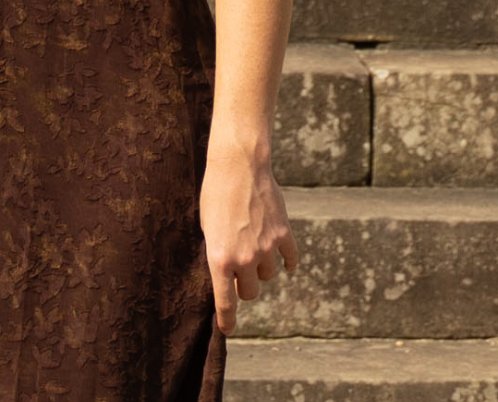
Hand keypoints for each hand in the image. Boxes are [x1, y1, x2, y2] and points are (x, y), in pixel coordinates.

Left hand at [198, 144, 295, 334]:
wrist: (238, 167)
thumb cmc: (214, 196)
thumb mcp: (207, 229)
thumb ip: (218, 254)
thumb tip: (227, 275)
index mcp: (219, 259)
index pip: (224, 301)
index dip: (227, 320)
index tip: (228, 330)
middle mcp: (244, 258)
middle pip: (249, 292)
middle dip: (244, 287)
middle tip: (240, 274)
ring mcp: (266, 247)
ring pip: (268, 275)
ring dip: (262, 269)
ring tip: (255, 252)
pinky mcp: (283, 234)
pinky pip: (290, 258)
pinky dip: (288, 262)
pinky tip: (286, 263)